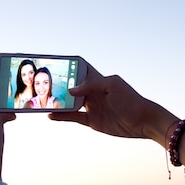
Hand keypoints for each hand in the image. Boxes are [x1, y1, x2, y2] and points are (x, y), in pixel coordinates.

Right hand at [49, 62, 177, 142]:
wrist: (142, 121)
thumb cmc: (130, 100)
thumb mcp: (112, 86)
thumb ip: (91, 85)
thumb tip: (71, 90)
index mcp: (99, 80)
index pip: (81, 70)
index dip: (70, 66)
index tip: (55, 63)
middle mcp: (94, 93)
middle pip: (72, 87)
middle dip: (59, 85)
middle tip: (41, 82)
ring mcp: (92, 107)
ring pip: (70, 103)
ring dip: (58, 101)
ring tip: (41, 99)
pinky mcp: (92, 121)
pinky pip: (73, 117)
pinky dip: (62, 116)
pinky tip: (50, 115)